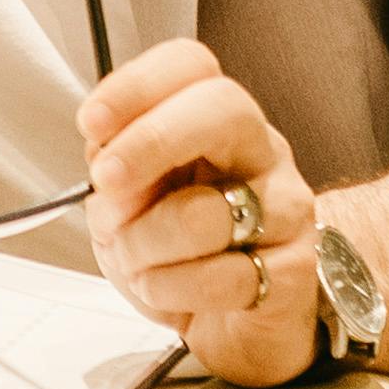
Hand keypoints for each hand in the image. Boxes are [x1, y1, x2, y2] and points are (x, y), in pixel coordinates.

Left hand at [82, 38, 320, 388]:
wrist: (231, 322)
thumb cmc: (175, 250)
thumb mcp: (128, 200)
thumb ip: (116, 169)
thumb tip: (109, 165)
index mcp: (215, 122)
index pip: (192, 66)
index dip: (137, 84)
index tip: (92, 122)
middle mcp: (261, 152)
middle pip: (224, 109)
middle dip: (152, 141)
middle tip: (108, 181)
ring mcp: (287, 209)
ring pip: (204, 212)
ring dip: (143, 245)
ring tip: (137, 261)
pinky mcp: (296, 271)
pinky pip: (220, 277)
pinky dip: (170, 290)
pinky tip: (168, 291)